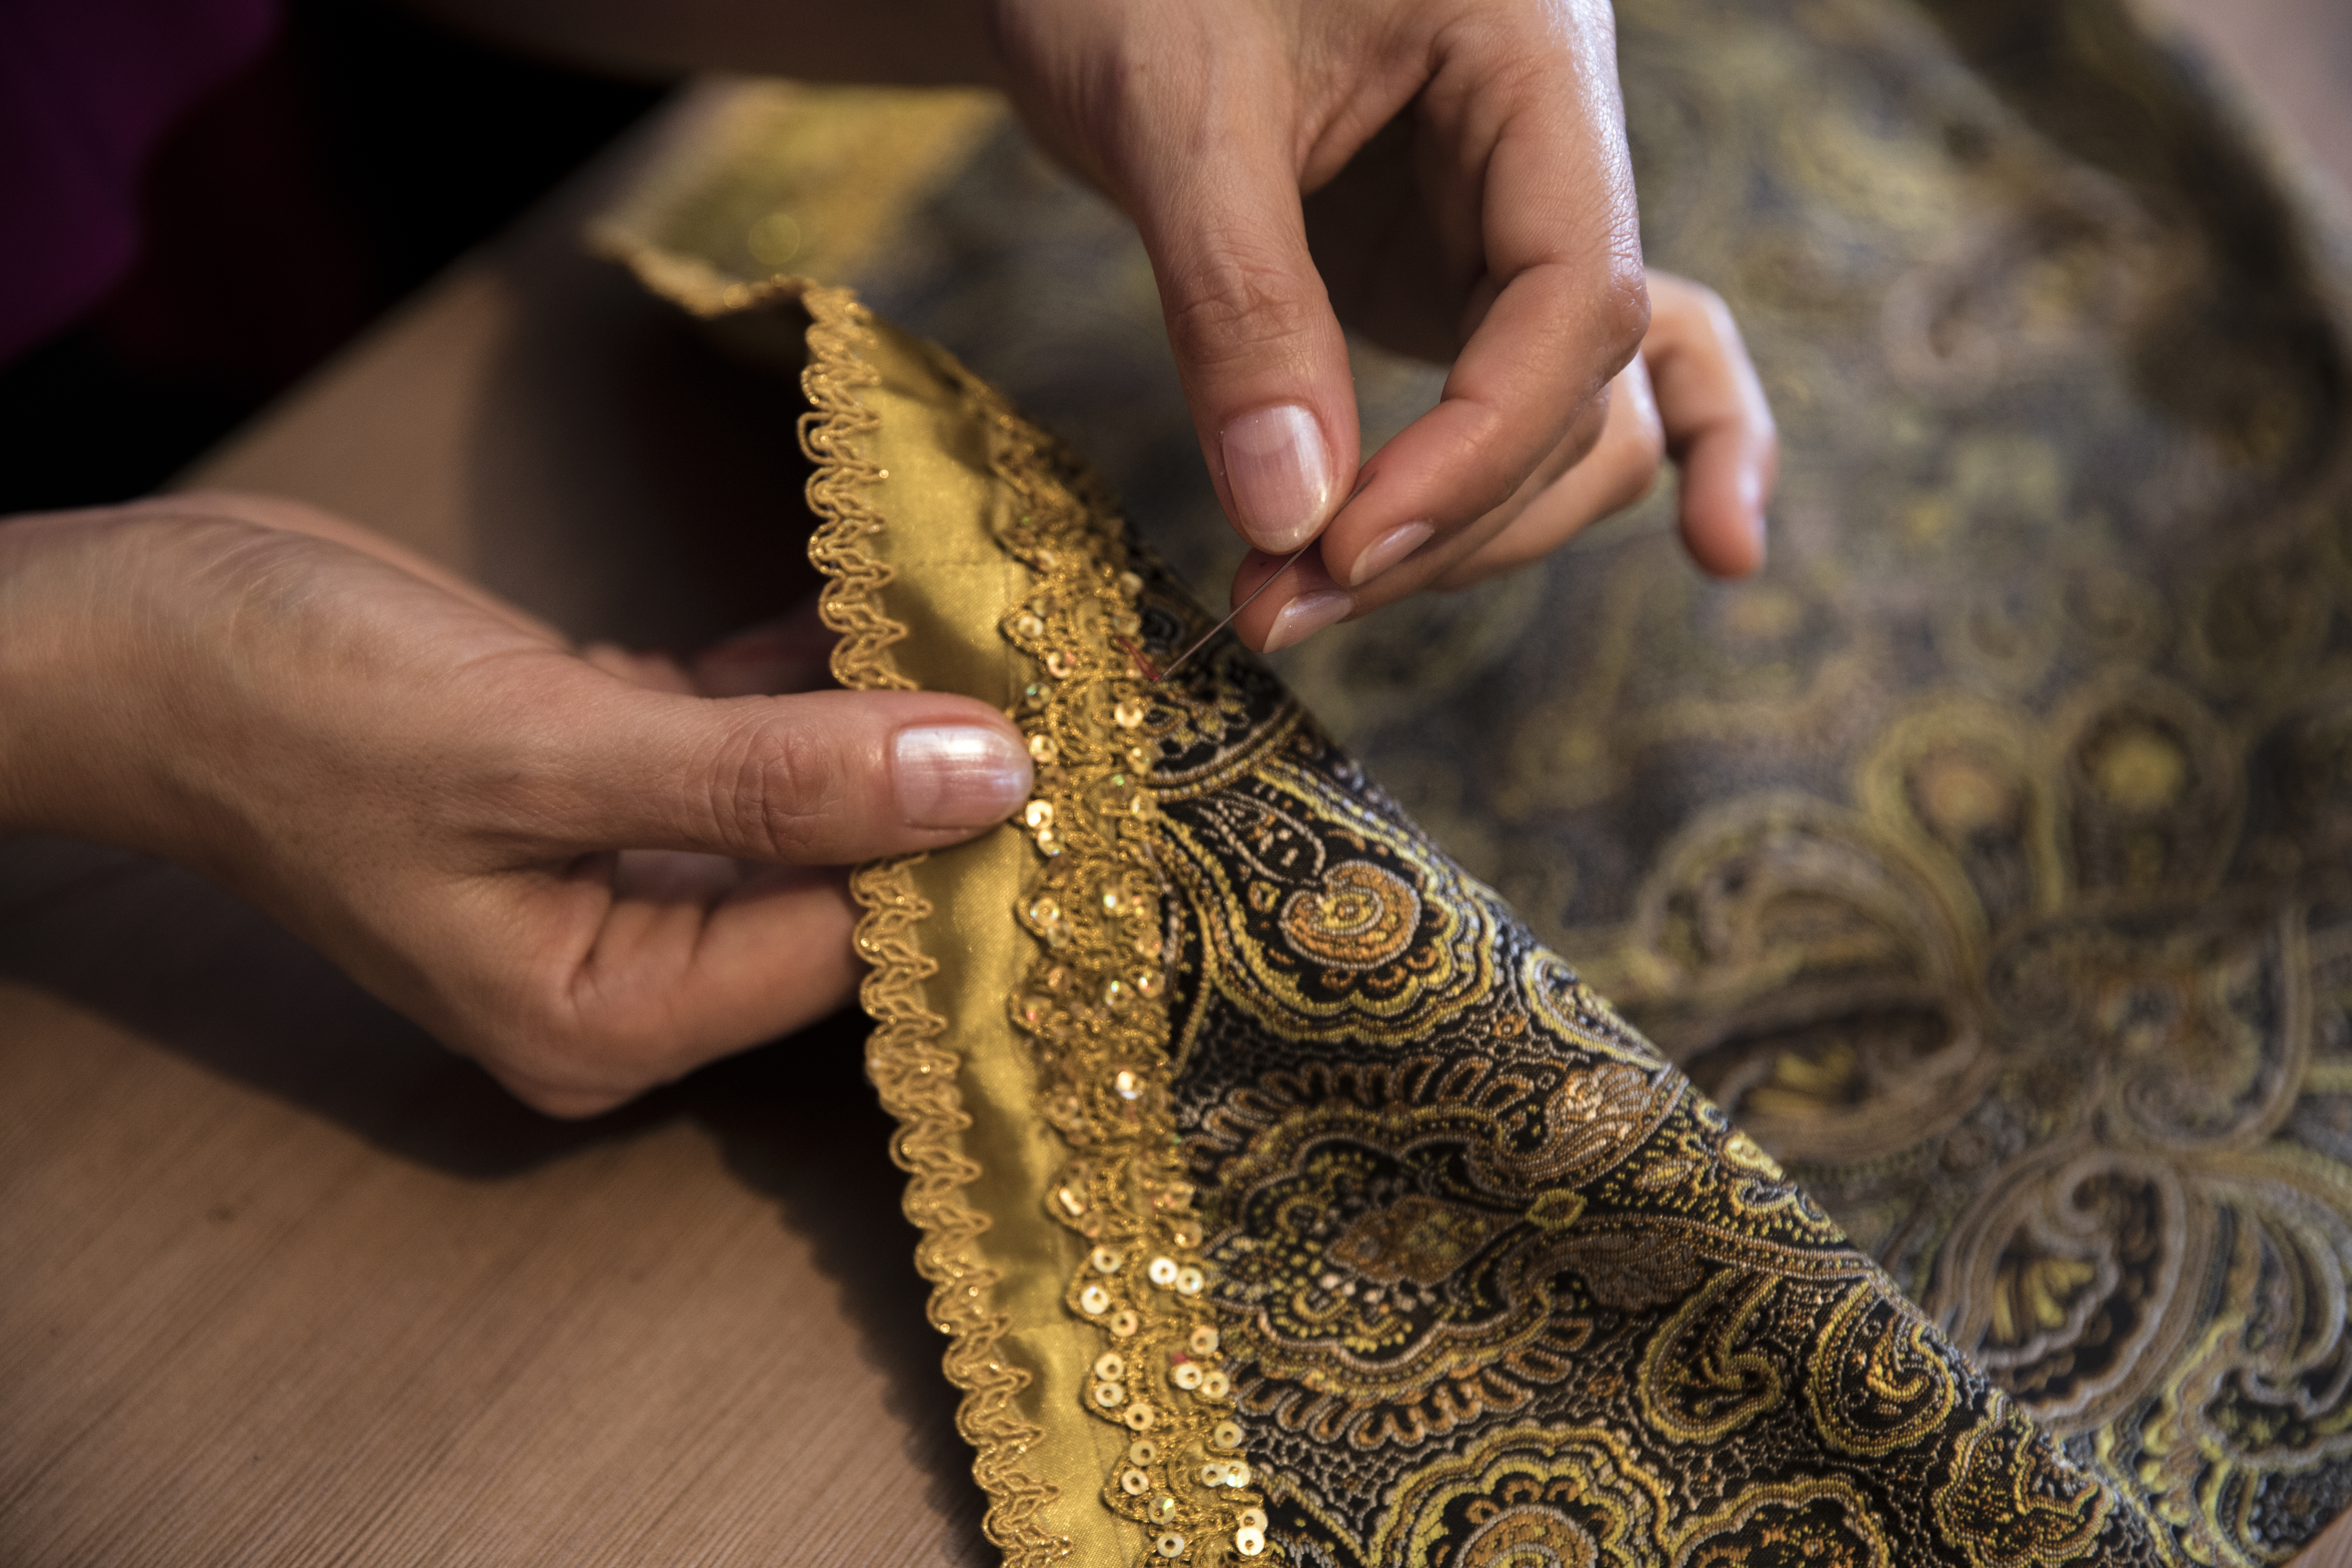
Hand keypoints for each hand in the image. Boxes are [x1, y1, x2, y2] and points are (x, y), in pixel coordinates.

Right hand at [0, 493, 1032, 1114]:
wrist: (134, 630)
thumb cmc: (292, 708)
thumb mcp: (543, 749)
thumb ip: (773, 776)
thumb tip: (981, 776)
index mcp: (607, 1013)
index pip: (844, 950)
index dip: (966, 854)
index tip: (1086, 751)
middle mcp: (626, 961)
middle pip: (837, 881)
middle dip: (941, 781)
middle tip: (1069, 673)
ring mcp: (614, 864)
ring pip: (801, 796)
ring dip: (886, 709)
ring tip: (1007, 616)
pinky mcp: (603, 769)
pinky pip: (744, 732)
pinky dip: (808, 668)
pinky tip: (891, 592)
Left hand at [984, 0, 1686, 630]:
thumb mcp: (1176, 107)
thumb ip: (1240, 305)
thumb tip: (1293, 518)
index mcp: (1536, 55)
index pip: (1575, 297)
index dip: (1478, 450)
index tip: (1345, 551)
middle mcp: (1552, 145)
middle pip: (1578, 381)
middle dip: (1444, 520)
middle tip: (1280, 613)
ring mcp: (1505, 219)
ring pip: (1567, 412)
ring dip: (1463, 530)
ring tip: (1303, 607)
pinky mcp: (1446, 275)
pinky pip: (1561, 379)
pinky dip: (1613, 461)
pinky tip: (1720, 549)